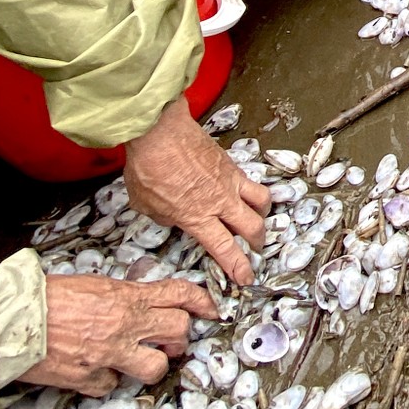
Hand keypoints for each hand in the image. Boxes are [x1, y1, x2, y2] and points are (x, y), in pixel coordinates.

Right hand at [22, 275, 217, 396]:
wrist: (13, 320)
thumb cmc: (47, 297)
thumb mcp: (94, 285)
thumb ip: (122, 296)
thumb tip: (137, 305)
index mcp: (127, 297)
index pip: (179, 294)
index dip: (201, 302)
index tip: (212, 309)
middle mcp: (126, 325)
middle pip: (179, 331)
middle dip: (179, 336)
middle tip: (171, 340)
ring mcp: (111, 354)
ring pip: (156, 367)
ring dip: (152, 365)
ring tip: (139, 361)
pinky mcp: (91, 378)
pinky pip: (112, 385)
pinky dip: (107, 380)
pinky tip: (96, 371)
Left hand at [122, 96, 270, 284]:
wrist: (159, 130)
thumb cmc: (147, 167)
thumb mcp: (146, 205)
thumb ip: (165, 216)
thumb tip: (173, 216)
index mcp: (197, 217)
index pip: (225, 249)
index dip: (238, 267)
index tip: (245, 278)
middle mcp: (220, 202)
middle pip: (252, 228)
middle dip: (256, 244)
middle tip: (254, 250)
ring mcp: (229, 181)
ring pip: (261, 203)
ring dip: (261, 216)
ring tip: (255, 219)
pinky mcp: (230, 163)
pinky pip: (250, 181)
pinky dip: (251, 191)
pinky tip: (242, 192)